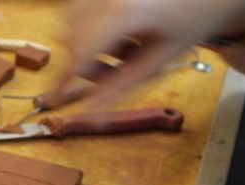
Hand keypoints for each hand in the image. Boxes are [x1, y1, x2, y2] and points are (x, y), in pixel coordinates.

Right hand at [57, 0, 244, 104]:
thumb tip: (91, 114)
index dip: (64, 80)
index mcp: (125, 12)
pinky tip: (116, 31)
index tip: (56, 100)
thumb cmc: (187, 25)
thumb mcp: (156, 61)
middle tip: (116, 71)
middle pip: (72, 39)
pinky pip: (76, 10)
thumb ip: (119, 88)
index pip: (80, 52)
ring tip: (123, 46)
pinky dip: (86, 28)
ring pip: (69, 24)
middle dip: (85, 64)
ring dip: (85, 45)